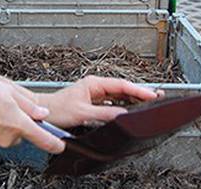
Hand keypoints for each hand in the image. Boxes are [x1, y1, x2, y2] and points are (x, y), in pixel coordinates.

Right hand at [0, 76, 64, 153]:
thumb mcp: (10, 91)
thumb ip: (29, 105)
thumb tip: (42, 114)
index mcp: (18, 124)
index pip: (43, 139)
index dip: (54, 143)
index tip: (60, 145)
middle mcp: (7, 137)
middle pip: (22, 133)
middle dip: (20, 122)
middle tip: (9, 105)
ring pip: (8, 134)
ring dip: (5, 123)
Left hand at [39, 76, 160, 127]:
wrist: (42, 115)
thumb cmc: (56, 110)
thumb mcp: (82, 113)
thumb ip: (103, 114)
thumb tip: (122, 115)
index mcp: (94, 83)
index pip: (122, 86)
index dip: (139, 91)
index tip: (152, 95)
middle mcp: (96, 87)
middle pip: (124, 89)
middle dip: (140, 93)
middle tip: (158, 97)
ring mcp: (95, 95)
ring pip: (120, 96)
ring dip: (133, 100)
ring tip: (150, 103)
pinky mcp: (93, 104)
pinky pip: (113, 104)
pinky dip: (124, 107)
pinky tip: (132, 111)